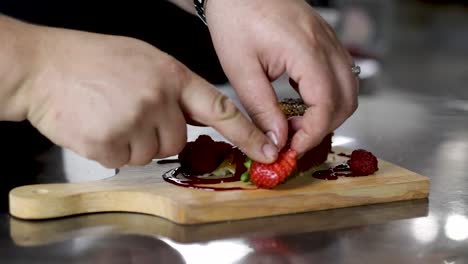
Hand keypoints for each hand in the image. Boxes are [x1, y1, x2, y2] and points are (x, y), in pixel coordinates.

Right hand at [21, 26, 276, 167]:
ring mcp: (135, 121)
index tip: (266, 150)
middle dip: (158, 135)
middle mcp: (159, 98)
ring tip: (110, 115)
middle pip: (178, 141)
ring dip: (134, 143)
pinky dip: (112, 151)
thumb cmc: (93, 60)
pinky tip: (98, 126)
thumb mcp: (145, 61)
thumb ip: (174, 88)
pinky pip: (124, 162)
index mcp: (172, 76)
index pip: (220, 108)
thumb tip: (197, 116)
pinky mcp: (110, 143)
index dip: (246, 132)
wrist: (44, 67)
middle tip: (131, 113)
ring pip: (152, 154)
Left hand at [206, 0, 358, 153]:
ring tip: (294, 121)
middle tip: (291, 137)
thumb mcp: (241, 69)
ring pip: (348, 90)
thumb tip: (276, 141)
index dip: (312, 133)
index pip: (327, 105)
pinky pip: (339, 76)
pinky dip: (326, 97)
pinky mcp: (325, 42)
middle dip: (322, 127)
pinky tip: (299, 102)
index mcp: (306, 51)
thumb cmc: (236, 18)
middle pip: (346, 101)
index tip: (292, 148)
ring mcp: (329, 42)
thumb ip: (262, 108)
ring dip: (327, 114)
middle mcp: (326, 46)